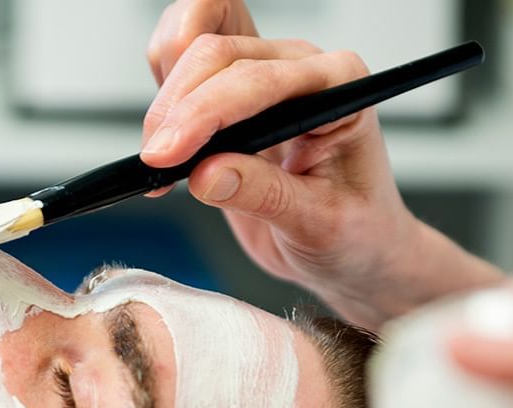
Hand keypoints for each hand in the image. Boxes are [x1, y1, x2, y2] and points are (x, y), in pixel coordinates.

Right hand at [143, 0, 501, 329]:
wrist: (354, 251)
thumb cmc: (357, 232)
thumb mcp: (318, 224)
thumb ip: (264, 194)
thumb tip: (205, 175)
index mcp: (339, 88)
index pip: (259, 80)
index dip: (205, 112)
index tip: (169, 153)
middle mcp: (302, 69)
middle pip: (218, 54)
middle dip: (176, 106)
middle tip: (156, 163)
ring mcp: (267, 75)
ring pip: (193, 51)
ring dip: (165, 99)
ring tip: (161, 159)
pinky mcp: (235, 95)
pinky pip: (184, 69)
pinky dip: (163, 101)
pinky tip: (168, 151)